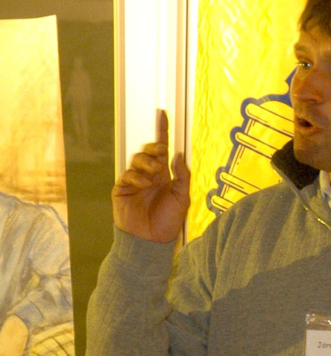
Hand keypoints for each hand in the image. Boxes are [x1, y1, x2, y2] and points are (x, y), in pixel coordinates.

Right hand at [112, 109, 190, 242]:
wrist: (151, 241)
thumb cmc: (167, 222)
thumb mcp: (183, 198)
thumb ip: (182, 176)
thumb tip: (177, 154)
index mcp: (164, 176)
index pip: (162, 149)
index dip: (162, 131)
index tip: (162, 114)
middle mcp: (149, 175)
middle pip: (148, 150)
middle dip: (154, 147)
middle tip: (161, 152)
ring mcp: (134, 181)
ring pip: (137, 159)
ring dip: (146, 161)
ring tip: (154, 173)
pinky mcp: (122, 189)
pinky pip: (127, 174)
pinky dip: (136, 176)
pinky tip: (143, 185)